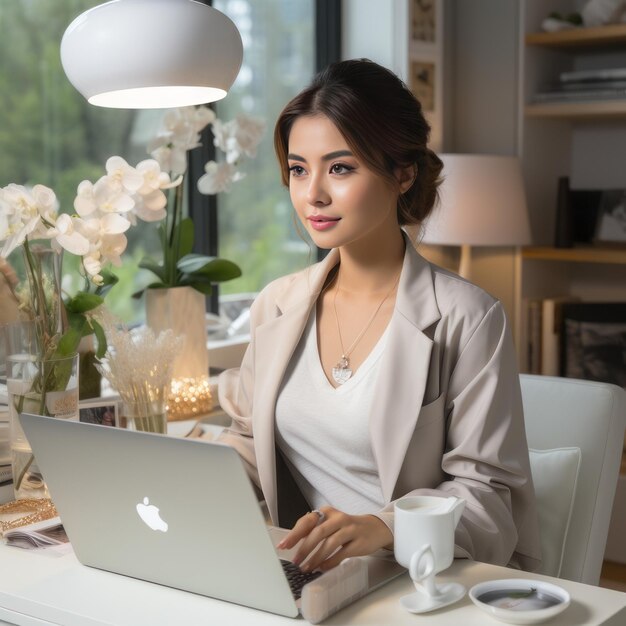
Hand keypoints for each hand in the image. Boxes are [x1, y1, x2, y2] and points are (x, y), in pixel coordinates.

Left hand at [276, 506, 392, 571]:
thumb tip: (293, 543)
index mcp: (327, 512)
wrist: (375, 528)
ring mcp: (350, 529)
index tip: (283, 545)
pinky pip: (341, 553)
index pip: (307, 521)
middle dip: (304, 548)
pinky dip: (330, 562)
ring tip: (306, 568)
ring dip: (316, 558)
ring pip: (329, 543)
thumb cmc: (347, 527)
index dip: (294, 534)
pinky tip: (322, 568)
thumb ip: (314, 530)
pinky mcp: (358, 542)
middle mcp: (338, 518)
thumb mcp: (330, 523)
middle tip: (295, 561)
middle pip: (318, 532)